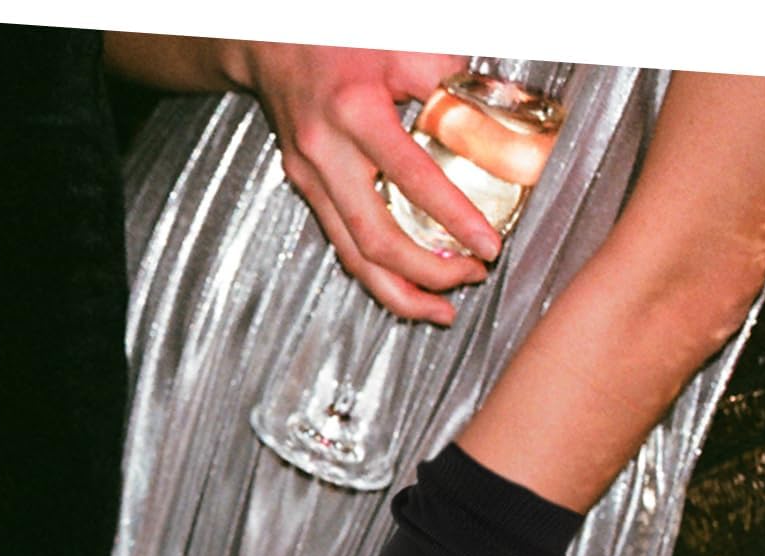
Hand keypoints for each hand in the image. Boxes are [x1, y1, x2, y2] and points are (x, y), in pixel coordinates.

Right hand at [231, 43, 500, 321]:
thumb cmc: (341, 37)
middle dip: (427, 274)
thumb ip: (447, 83)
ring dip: (399, 293)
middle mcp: (327, 156)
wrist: (272, 41)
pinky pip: (343, 245)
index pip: (413, 181)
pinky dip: (377, 273)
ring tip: (440, 308)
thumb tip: (492, 125)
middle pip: (375, 243)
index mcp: (355, 114)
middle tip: (470, 279)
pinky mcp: (307, 191)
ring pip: (353, 258)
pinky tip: (405, 285)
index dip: (455, 219)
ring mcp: (310, 179)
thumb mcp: (401, 45)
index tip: (489, 246)